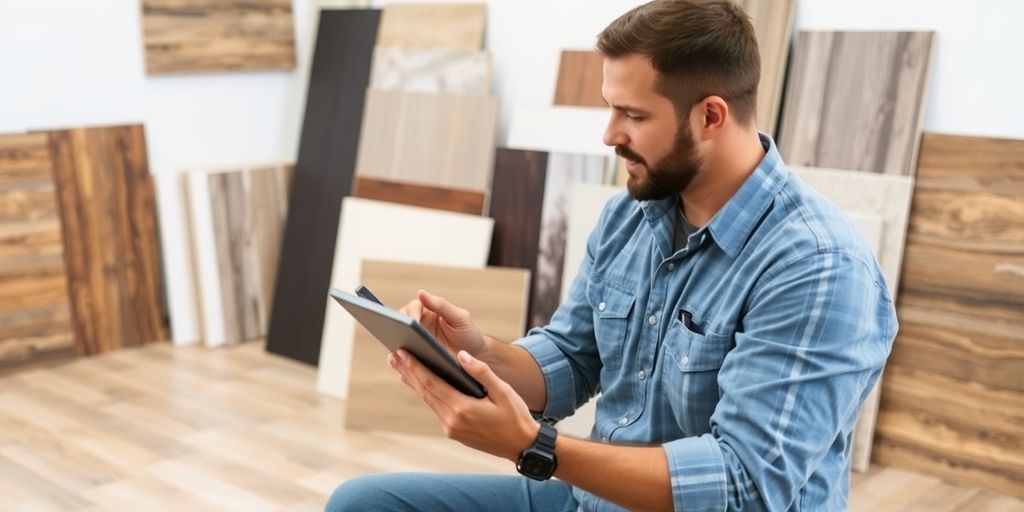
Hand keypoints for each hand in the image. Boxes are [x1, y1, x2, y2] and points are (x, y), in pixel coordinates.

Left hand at [389, 348, 538, 460]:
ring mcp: (451, 428)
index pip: (432, 383)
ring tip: (402, 366)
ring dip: (415, 382)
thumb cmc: (517, 417)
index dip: (414, 367)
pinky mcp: (454, 432)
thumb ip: (481, 372)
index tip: (401, 353)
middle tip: (393, 355)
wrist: (523, 447)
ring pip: (428, 400)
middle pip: (425, 391)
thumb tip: (460, 355)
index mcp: (463, 409)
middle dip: (408, 372)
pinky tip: (421, 384)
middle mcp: (452, 421)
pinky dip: (427, 393)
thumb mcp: (504, 391)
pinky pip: (436, 408)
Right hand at [400, 290, 485, 356]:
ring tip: (400, 353)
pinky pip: (403, 358)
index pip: (412, 308)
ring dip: (397, 346)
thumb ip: (441, 305)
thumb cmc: (468, 332)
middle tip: (401, 337)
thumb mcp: (459, 317)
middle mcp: (418, 324)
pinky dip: (401, 362)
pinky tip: (404, 367)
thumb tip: (421, 292)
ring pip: (398, 341)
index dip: (411, 314)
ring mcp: (415, 341)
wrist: (475, 356)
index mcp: (427, 311)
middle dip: (398, 329)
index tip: (412, 323)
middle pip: (400, 323)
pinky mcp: (415, 357)